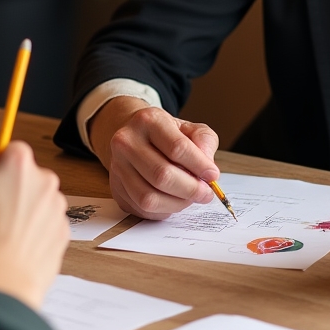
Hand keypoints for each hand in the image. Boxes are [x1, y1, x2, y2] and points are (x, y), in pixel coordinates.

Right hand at [0, 141, 67, 310]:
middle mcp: (44, 180)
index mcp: (17, 165)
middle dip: (13, 189)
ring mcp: (58, 207)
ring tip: (1, 237)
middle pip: (28, 176)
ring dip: (25, 212)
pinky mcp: (65, 231)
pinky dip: (35, 233)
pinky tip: (16, 250)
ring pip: (39, 201)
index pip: (13, 150)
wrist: (0, 286)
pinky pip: (47, 224)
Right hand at [89, 97, 219, 218]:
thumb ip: (204, 142)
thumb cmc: (166, 134)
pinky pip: (142, 209)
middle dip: (190, 189)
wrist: (135, 136)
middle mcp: (126, 142)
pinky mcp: (116, 188)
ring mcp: (117, 167)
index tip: (213, 175)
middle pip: (161, 175)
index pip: (177, 147)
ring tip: (191, 197)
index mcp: (148, 120)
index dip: (199, 165)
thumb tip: (208, 168)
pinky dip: (164, 210)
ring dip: (177, 203)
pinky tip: (173, 200)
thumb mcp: (189, 129)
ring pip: (149, 197)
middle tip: (206, 193)